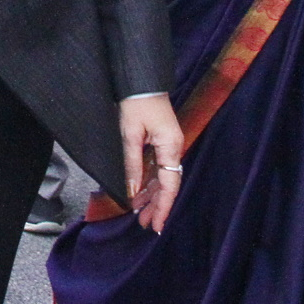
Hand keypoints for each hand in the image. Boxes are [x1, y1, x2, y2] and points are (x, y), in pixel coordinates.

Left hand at [119, 94, 182, 233]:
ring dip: (151, 195)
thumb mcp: (130, 135)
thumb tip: (131, 191)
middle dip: (156, 205)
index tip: (156, 224)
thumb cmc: (137, 103)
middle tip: (144, 224)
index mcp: (170, 147)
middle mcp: (172, 148)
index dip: (163, 206)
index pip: (169, 185)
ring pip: (161, 177)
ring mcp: (167, 145)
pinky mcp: (160, 141)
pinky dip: (147, 181)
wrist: (141, 79)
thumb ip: (132, 164)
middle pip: (167, 184)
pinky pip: (156, 167)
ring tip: (139, 213)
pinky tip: (139, 193)